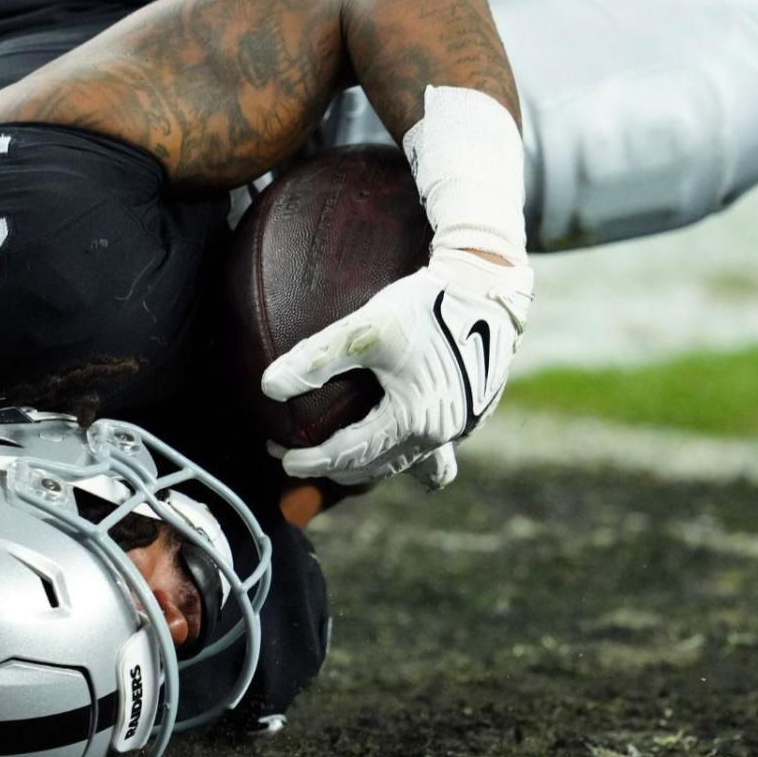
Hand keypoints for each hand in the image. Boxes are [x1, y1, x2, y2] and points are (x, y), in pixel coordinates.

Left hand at [259, 249, 531, 486]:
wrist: (487, 287)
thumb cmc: (427, 306)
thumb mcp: (367, 329)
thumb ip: (317, 358)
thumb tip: (270, 386)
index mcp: (413, 420)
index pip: (351, 455)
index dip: (312, 461)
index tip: (282, 458)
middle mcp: (441, 433)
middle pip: (377, 468)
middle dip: (334, 469)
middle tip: (298, 458)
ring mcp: (460, 426)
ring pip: (407, 464)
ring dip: (370, 466)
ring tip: (340, 456)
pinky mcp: (472, 412)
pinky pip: (434, 450)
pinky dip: (404, 451)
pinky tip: (390, 438)